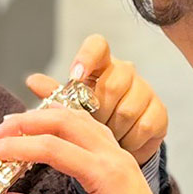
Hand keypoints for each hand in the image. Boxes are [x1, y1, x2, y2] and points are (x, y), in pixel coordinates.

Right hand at [0, 106, 166, 193]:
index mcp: (104, 172)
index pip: (49, 147)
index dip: (13, 148)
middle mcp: (112, 154)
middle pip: (62, 121)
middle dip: (23, 124)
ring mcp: (117, 152)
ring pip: (76, 118)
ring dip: (42, 117)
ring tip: (11, 126)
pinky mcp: (117, 156)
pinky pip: (88, 126)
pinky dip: (62, 121)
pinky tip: (45, 125)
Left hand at [25, 34, 166, 165]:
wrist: (121, 147)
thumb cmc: (92, 120)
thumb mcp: (70, 108)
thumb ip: (54, 94)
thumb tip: (33, 80)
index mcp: (101, 66)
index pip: (97, 46)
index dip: (87, 56)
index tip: (75, 75)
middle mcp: (126, 73)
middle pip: (112, 85)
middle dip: (97, 112)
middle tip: (89, 127)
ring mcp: (145, 92)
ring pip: (126, 110)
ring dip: (111, 131)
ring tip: (104, 140)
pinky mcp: (159, 113)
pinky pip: (142, 127)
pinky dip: (128, 142)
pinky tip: (121, 146)